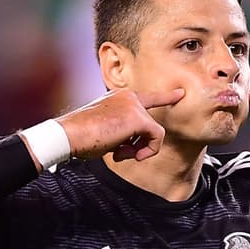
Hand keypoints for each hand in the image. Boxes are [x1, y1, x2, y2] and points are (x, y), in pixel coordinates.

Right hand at [56, 88, 184, 161]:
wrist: (69, 135)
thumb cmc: (81, 137)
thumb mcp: (105, 129)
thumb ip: (123, 132)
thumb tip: (136, 147)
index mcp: (118, 97)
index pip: (147, 98)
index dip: (165, 97)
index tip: (181, 93)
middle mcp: (128, 97)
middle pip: (150, 125)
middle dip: (140, 144)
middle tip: (121, 153)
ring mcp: (134, 105)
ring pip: (155, 133)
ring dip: (141, 149)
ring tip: (120, 153)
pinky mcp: (138, 117)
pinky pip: (157, 138)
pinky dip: (148, 151)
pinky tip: (130, 155)